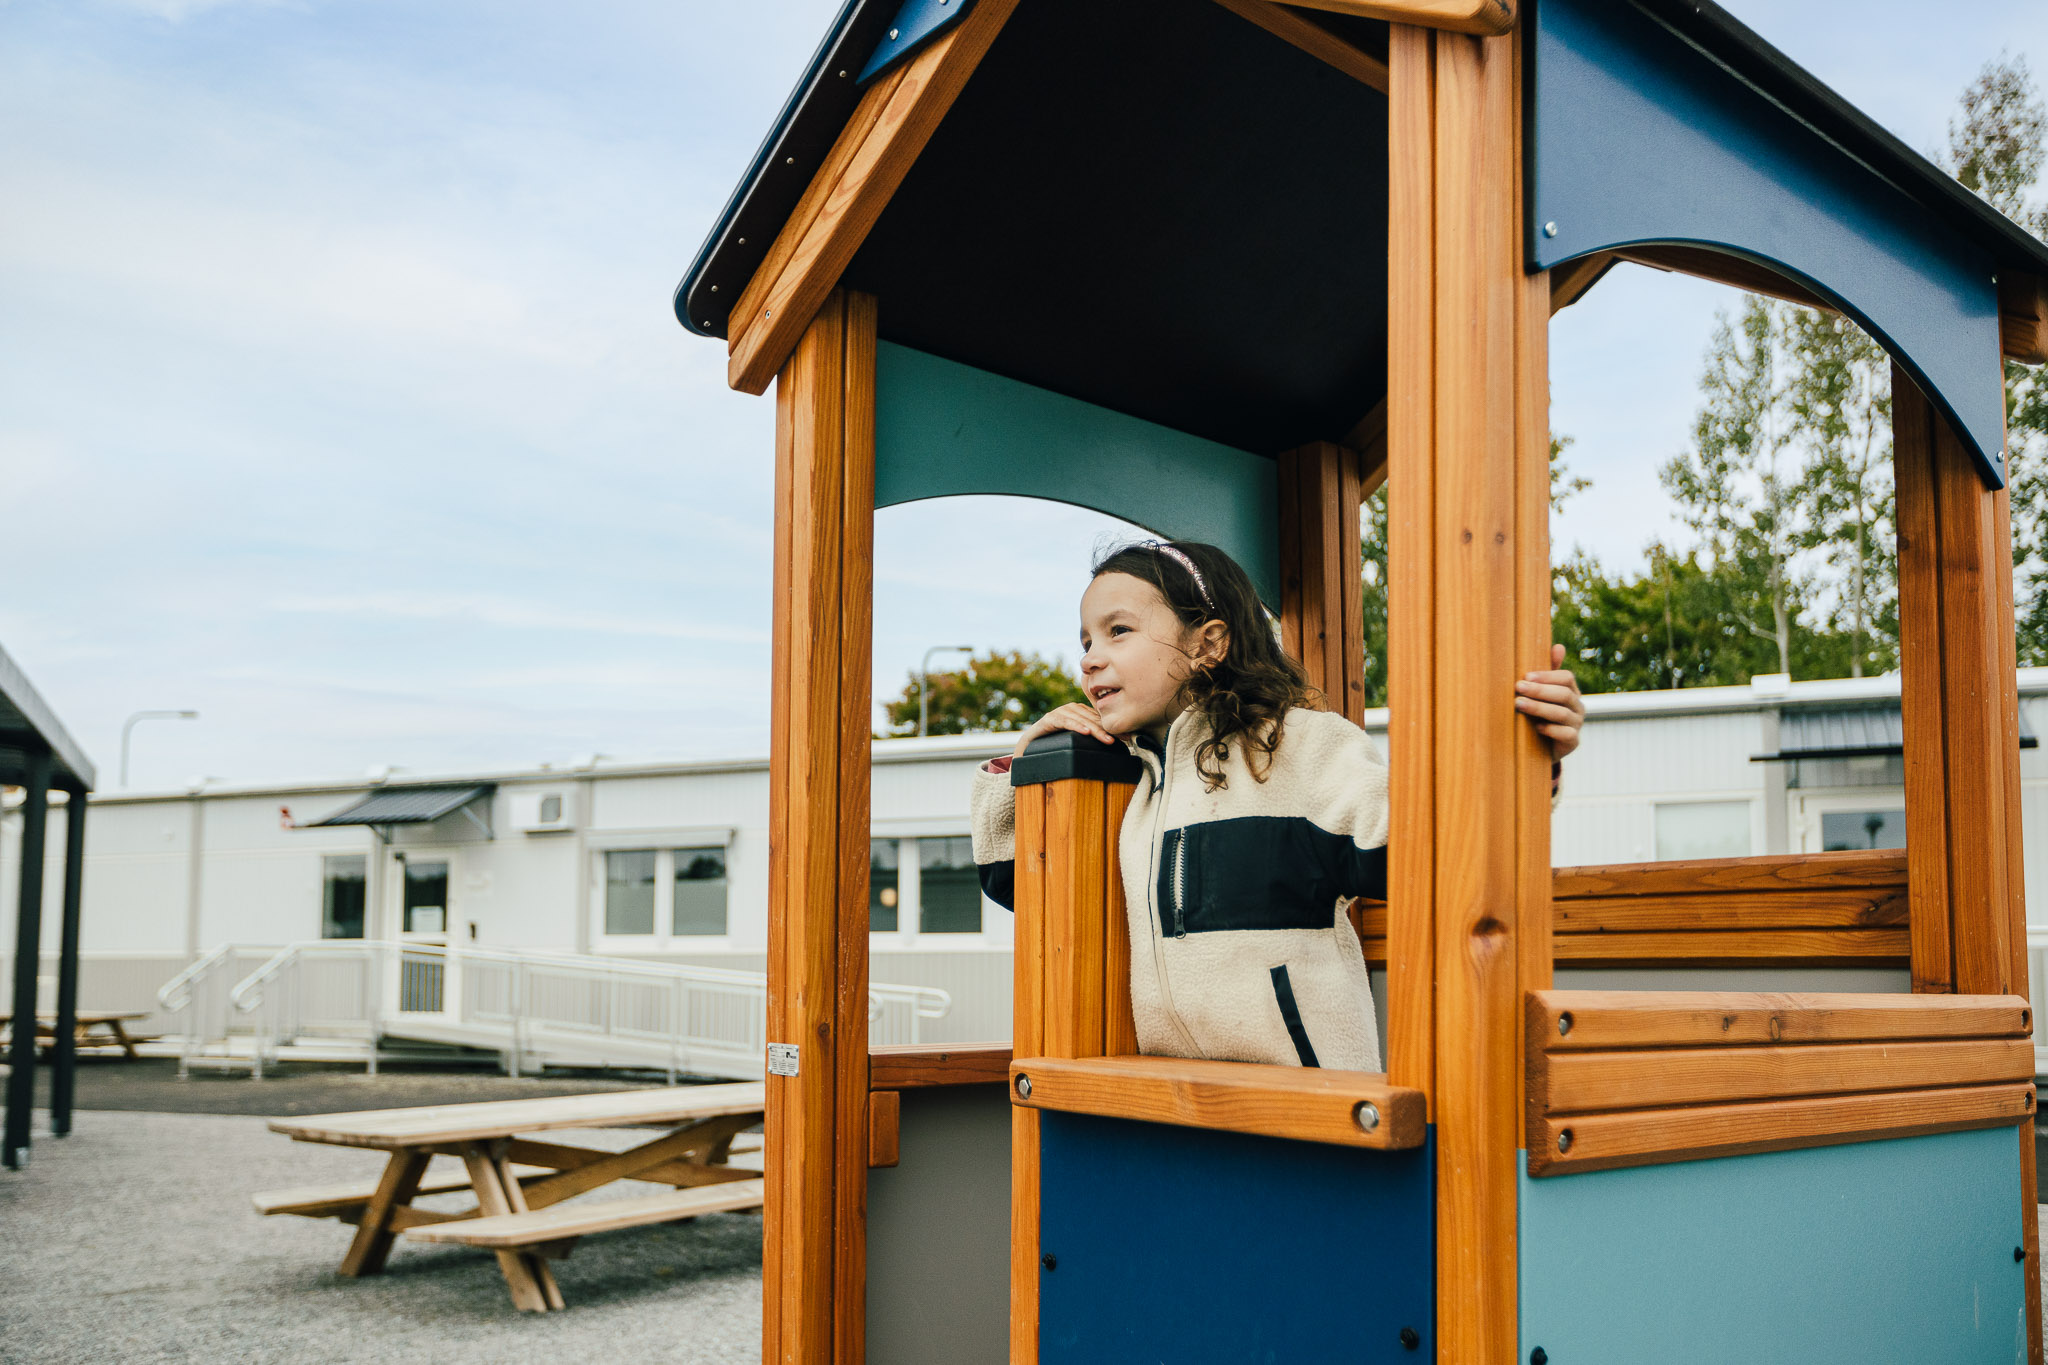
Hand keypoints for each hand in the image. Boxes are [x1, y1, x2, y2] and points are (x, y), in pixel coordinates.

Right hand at [1012, 702, 1118, 757]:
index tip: (1129, 737)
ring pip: (1082, 720)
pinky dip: (1075, 726)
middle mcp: (1072, 709)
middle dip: (1109, 729)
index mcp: (1081, 713)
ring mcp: (1060, 713)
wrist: (1029, 747)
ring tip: (1107, 740)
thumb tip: (1114, 744)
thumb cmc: (1054, 744)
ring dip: (1096, 730)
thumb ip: (1090, 739)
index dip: (1115, 728)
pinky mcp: (1049, 719)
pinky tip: (1085, 732)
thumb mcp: (1076, 742)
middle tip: (1124, 739)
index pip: (1101, 719)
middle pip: (1094, 719)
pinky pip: (1065, 721)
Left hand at [1515, 644, 1585, 760]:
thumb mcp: (1542, 693)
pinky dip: (1551, 729)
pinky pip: (1567, 734)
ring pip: (1562, 713)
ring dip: (1539, 707)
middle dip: (1539, 690)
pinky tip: (1536, 727)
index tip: (1526, 676)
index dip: (1547, 676)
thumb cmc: (1540, 714)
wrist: (1541, 747)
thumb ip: (1548, 673)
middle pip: (1563, 694)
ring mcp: (1576, 724)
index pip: (1566, 678)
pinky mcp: (1573, 742)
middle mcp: (1578, 707)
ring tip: (1519, 704)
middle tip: (1518, 687)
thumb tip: (1558, 646)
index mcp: (1571, 691)